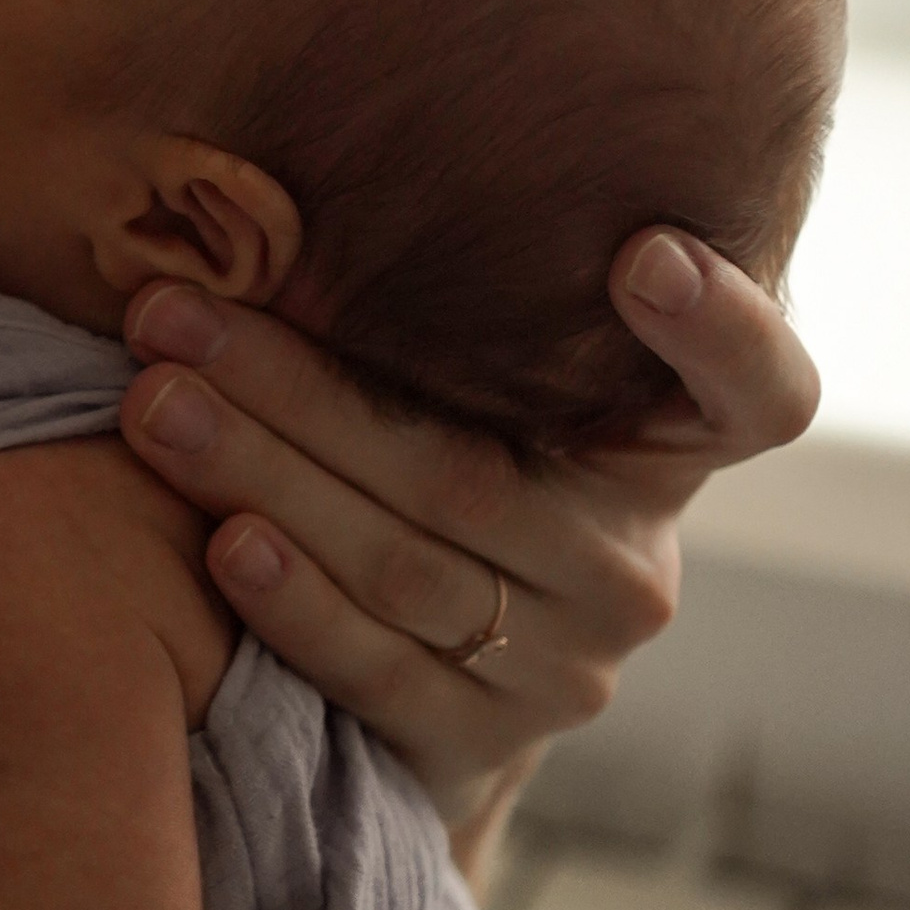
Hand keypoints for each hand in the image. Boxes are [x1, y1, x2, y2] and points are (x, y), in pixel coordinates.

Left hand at [112, 230, 818, 824]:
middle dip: (296, 386)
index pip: (755, 394)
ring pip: (408, 562)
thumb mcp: (467, 386)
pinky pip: (381, 666)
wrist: (420, 680)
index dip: (720, 330)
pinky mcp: (486, 741)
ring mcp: (567, 665)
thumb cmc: (429, 463)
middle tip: (169, 313)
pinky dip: (294, 601)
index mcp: (661, 449)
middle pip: (469, 471)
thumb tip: (282, 168)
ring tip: (154, 407)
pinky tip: (220, 539)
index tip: (645, 254)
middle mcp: (633, 562)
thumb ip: (441, 309)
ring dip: (262, 475)